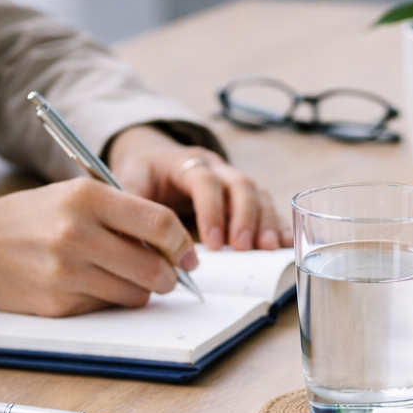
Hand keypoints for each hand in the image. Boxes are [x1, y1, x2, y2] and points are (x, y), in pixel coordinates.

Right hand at [0, 179, 199, 316]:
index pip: (161, 224)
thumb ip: (123, 215)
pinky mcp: (59, 302)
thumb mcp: (75, 196)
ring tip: (126, 277)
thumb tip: (173, 245)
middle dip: (171, 276)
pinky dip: (110, 300)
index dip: (183, 244)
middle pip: (156, 267)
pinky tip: (91, 285)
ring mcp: (67, 271)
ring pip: (137, 294)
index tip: (189, 254)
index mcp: (87, 197)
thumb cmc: (32, 217)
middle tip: (168, 275)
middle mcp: (77, 233)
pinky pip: (107, 307)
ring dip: (142, 291)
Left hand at [107, 126, 290, 249]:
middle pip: (241, 184)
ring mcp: (234, 182)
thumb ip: (132, 205)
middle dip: (245, 217)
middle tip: (243, 247)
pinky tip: (283, 245)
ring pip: (259, 196)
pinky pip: (266, 208)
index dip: (212, 210)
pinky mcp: (245, 199)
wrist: (156, 163)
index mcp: (186, 163)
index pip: (205, 181)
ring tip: (267, 249)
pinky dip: (277, 226)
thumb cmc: (143, 176)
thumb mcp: (129, 182)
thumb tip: (134, 238)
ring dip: (265, 223)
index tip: (213, 241)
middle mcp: (217, 168)